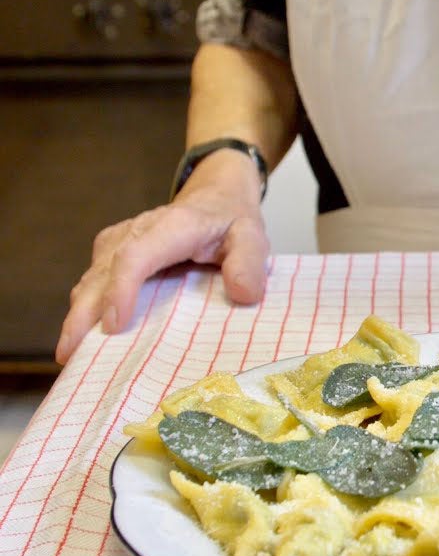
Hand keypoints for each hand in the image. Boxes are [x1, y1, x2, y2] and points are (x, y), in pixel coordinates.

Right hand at [55, 149, 269, 363]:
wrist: (216, 198)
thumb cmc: (232, 222)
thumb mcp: (252, 237)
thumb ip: (248, 263)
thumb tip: (242, 294)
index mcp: (173, 227)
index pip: (135, 256)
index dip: (121, 289)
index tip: (113, 326)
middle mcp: (137, 232)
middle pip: (101, 273)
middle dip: (83, 315)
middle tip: (71, 355)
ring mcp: (120, 242)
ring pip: (91, 280)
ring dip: (78, 317)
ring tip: (70, 357)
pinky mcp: (112, 253)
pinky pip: (93, 282)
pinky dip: (85, 310)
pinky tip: (83, 340)